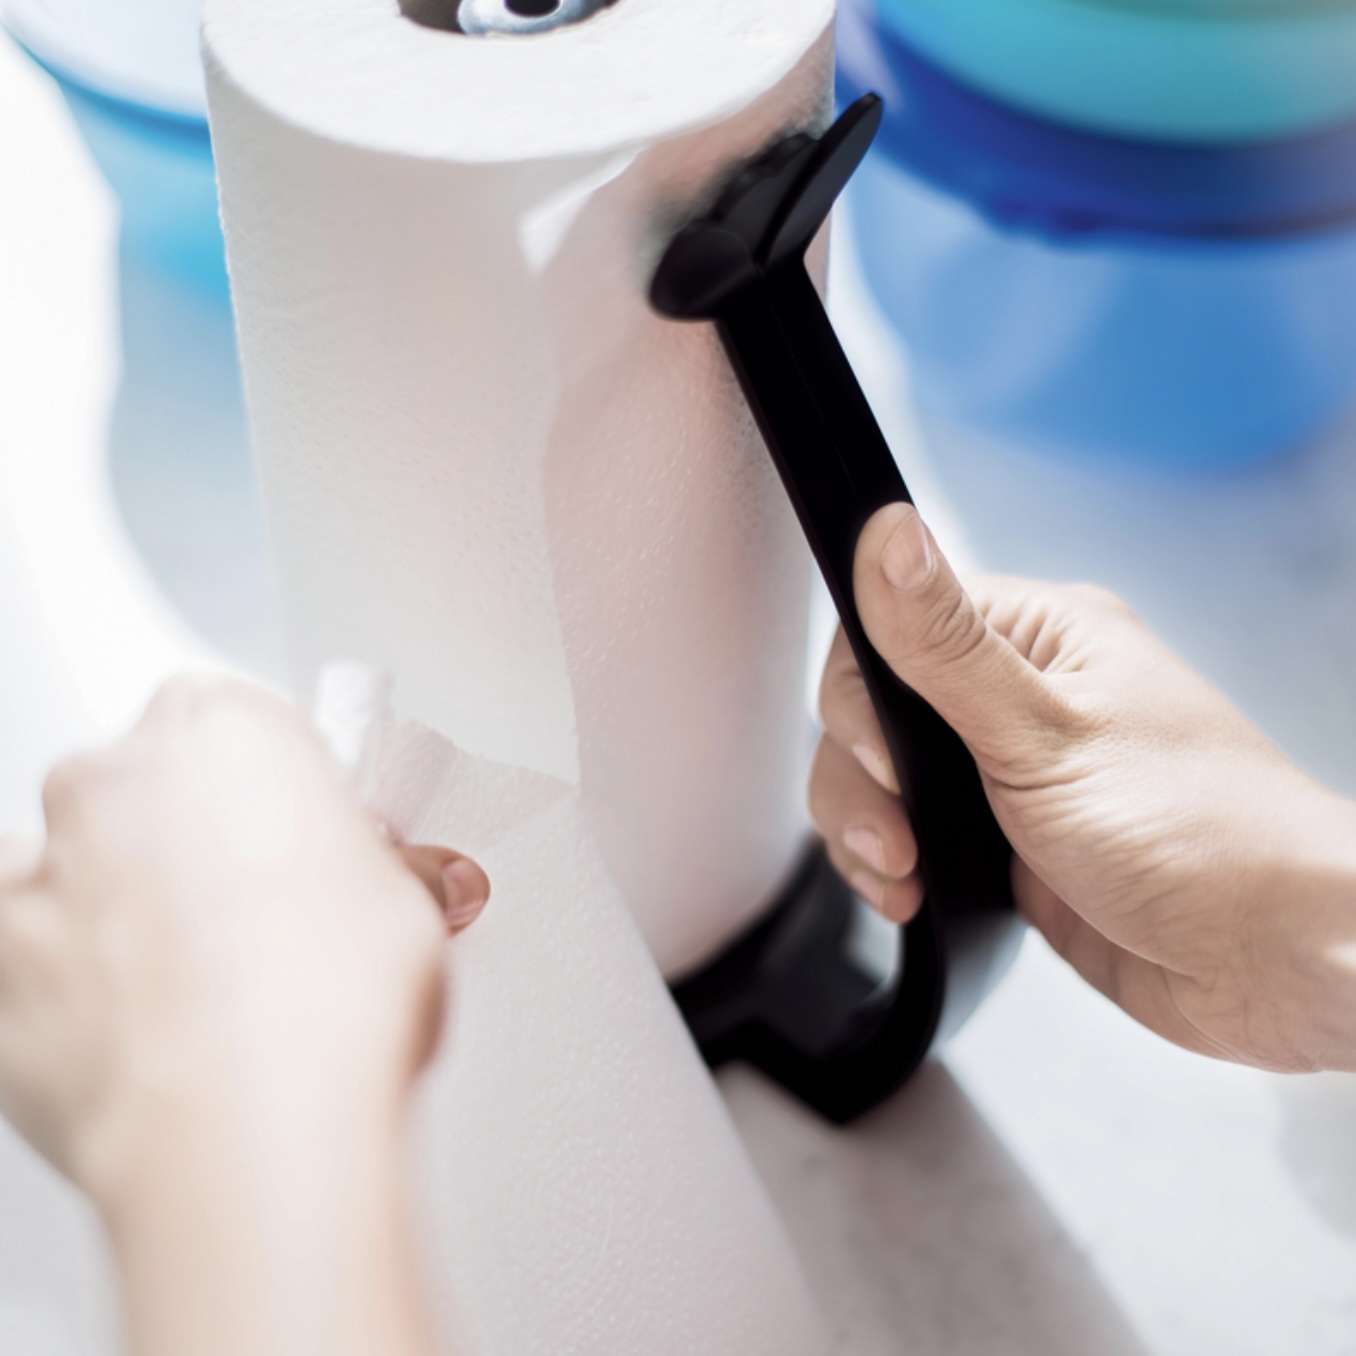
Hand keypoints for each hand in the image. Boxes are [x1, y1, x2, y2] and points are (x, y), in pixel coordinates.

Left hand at [0, 675, 489, 1207]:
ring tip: (193, 990)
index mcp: (221, 729)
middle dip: (192, 841)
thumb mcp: (408, 910)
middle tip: (262, 918)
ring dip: (118, 908)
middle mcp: (111, 781)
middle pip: (146, 787)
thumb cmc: (327, 1001)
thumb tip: (409, 887)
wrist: (244, 1136)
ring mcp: (36, 873)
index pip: (235, 721)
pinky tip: (132, 1034)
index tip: (302, 830)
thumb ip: (390, 875)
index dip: (273, 784)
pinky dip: (63, 984)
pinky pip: (24, 954)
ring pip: (71, 868)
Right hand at [811, 503, 1355, 1072]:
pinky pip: (911, 837)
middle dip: (861, 780)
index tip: (885, 758)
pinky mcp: (1005, 842)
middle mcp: (1019, 698)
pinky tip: (910, 892)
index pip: (892, 628)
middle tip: (896, 832)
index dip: (862, 697)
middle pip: (875, 713)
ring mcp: (1009, 774)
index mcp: (1039, 640)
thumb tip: (885, 532)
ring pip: (882, 781)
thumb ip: (946, 644)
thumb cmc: (1198, 835)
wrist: (1270, 961)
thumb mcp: (1046, 733)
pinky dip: (892, 866)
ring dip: (869, 831)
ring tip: (903, 874)